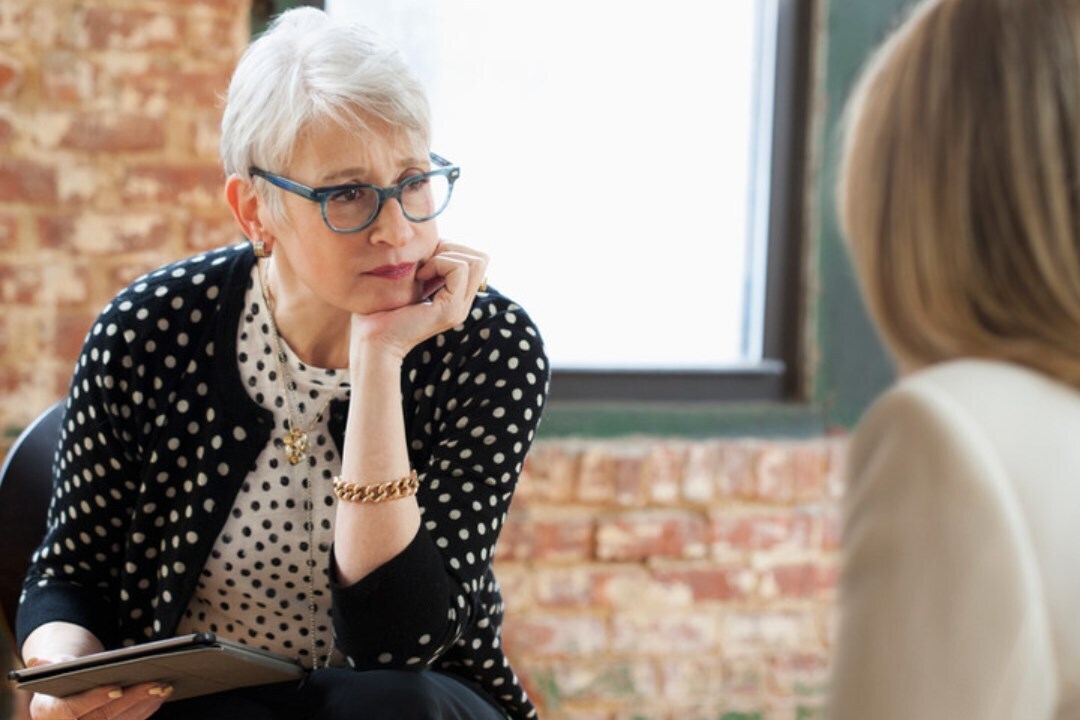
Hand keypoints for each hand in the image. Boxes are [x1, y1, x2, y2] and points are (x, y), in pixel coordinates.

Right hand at [27, 657, 171, 719]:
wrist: (63, 693)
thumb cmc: (61, 676)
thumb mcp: (53, 668)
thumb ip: (48, 666)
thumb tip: (37, 662)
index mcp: (48, 713)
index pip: (72, 710)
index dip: (95, 699)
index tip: (117, 688)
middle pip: (104, 717)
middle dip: (133, 699)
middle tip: (157, 683)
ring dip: (145, 705)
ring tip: (165, 687)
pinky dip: (145, 710)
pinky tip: (160, 696)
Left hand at [350, 241, 487, 361]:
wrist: (372, 340)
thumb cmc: (380, 309)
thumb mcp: (407, 279)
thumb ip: (424, 264)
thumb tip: (432, 239)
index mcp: (455, 297)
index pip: (475, 259)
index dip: (451, 249)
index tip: (424, 258)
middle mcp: (462, 303)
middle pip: (481, 258)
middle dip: (452, 248)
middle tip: (425, 260)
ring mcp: (459, 308)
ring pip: (477, 261)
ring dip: (447, 255)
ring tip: (422, 269)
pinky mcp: (450, 309)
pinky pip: (459, 269)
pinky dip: (439, 263)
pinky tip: (419, 276)